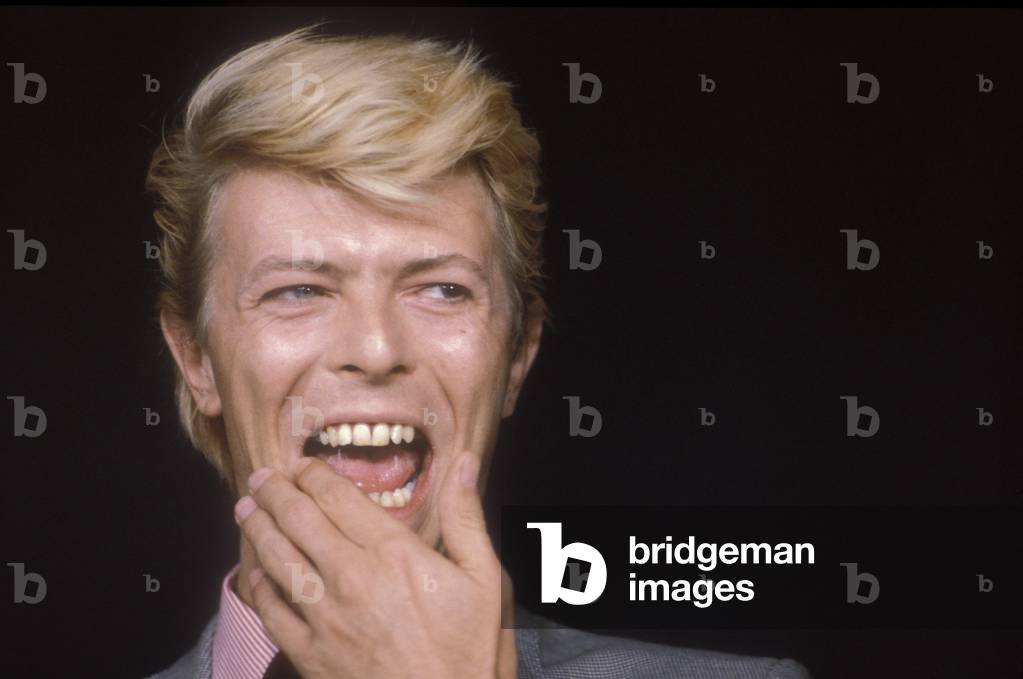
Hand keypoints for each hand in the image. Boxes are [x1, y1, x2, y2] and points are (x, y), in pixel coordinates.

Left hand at [234, 451, 515, 678]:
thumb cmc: (471, 650)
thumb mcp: (486, 579)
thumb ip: (466, 518)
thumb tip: (465, 463)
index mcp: (393, 552)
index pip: (338, 497)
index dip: (314, 474)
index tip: (304, 464)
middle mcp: (351, 577)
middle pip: (298, 520)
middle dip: (275, 492)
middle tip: (260, 478)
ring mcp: (325, 617)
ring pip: (277, 559)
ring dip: (258, 529)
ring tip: (246, 511)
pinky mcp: (311, 654)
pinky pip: (273, 612)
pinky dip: (259, 587)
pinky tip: (255, 574)